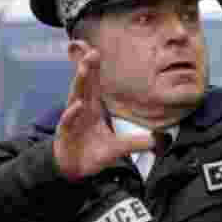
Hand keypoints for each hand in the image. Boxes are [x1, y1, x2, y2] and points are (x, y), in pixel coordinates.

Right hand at [53, 45, 153, 180]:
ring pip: (74, 98)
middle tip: (92, 52)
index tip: (96, 50)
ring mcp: (72, 121)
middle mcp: (81, 111)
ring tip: (84, 69)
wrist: (73, 170)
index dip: (94, 69)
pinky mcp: (65, 134)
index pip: (93, 86)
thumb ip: (134, 143)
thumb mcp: (117, 149)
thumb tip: (156, 141)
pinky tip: (77, 105)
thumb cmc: (92, 153)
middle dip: (87, 69)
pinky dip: (71, 114)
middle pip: (84, 86)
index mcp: (92, 109)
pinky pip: (67, 122)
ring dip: (79, 83)